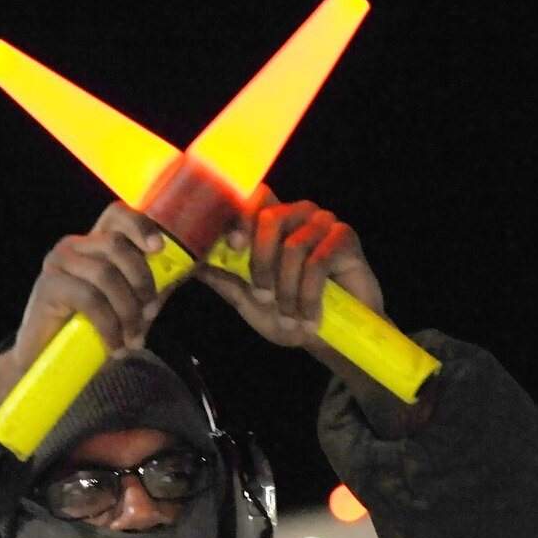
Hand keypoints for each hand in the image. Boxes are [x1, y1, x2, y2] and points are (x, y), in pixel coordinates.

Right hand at [0, 204, 180, 474]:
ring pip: (106, 274)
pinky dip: (109, 326)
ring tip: (132, 340)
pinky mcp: (48, 285)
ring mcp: (58, 263)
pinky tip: (115, 346)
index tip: (159, 249)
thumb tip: (183, 272)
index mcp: (94, 245)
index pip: (117, 216)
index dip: (140, 225)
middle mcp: (74, 246)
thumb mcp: (127, 310)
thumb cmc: (89, 334)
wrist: (47, 362)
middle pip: (118, 246)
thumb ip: (148, 291)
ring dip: (127, 311)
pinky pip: (89, 299)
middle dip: (142, 282)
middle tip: (150, 317)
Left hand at [195, 191, 384, 348]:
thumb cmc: (289, 315)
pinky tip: (309, 318)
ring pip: (292, 246)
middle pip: (270, 217)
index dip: (239, 215)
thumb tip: (192, 265)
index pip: (254, 198)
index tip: (232, 246)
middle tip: (263, 297)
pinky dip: (308, 296)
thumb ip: (225, 279)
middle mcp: (298, 214)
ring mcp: (323, 223)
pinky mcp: (346, 238)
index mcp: (273, 221)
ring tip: (291, 316)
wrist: (331, 339)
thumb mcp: (249, 301)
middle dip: (260, 263)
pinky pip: (318, 262)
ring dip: (287, 290)